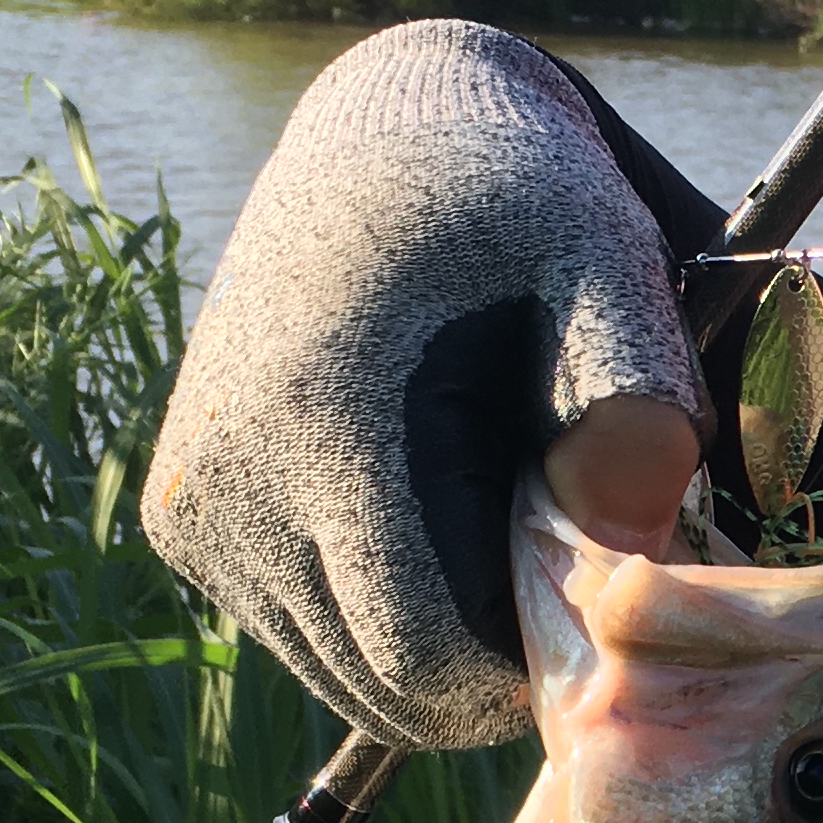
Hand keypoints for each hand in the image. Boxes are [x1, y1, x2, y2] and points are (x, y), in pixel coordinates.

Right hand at [141, 24, 704, 748]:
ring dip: (436, 639)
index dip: (532, 663)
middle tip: (565, 559)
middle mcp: (225, 485)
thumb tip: (627, 549)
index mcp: (321, 430)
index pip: (426, 656)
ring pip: (341, 673)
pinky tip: (435, 516)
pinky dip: (381, 612)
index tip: (600, 600)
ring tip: (500, 519)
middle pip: (383, 683)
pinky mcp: (185, 520)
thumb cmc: (523, 206)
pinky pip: (306, 634)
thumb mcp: (609, 268)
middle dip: (491, 656)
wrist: (390, 140)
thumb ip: (637, 404)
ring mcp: (193, 508)